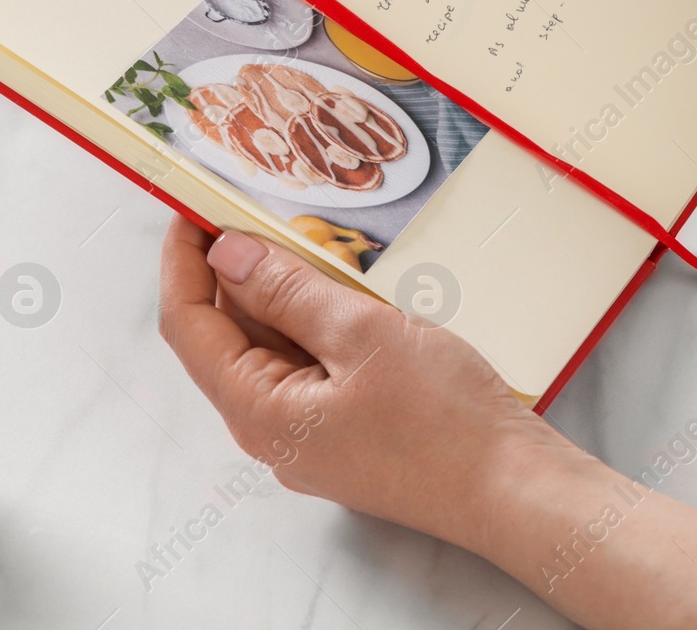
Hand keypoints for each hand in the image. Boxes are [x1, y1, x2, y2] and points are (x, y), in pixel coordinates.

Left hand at [156, 218, 574, 554]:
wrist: (515, 490)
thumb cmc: (445, 420)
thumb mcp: (360, 333)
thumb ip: (285, 291)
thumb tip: (225, 254)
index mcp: (256, 412)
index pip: (188, 325)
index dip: (182, 260)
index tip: (192, 207)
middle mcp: (269, 430)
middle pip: (226, 334)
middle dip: (236, 270)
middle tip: (260, 210)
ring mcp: (306, 435)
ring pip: (270, 347)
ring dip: (280, 293)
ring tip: (310, 245)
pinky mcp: (342, 431)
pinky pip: (307, 364)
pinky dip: (313, 321)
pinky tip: (342, 291)